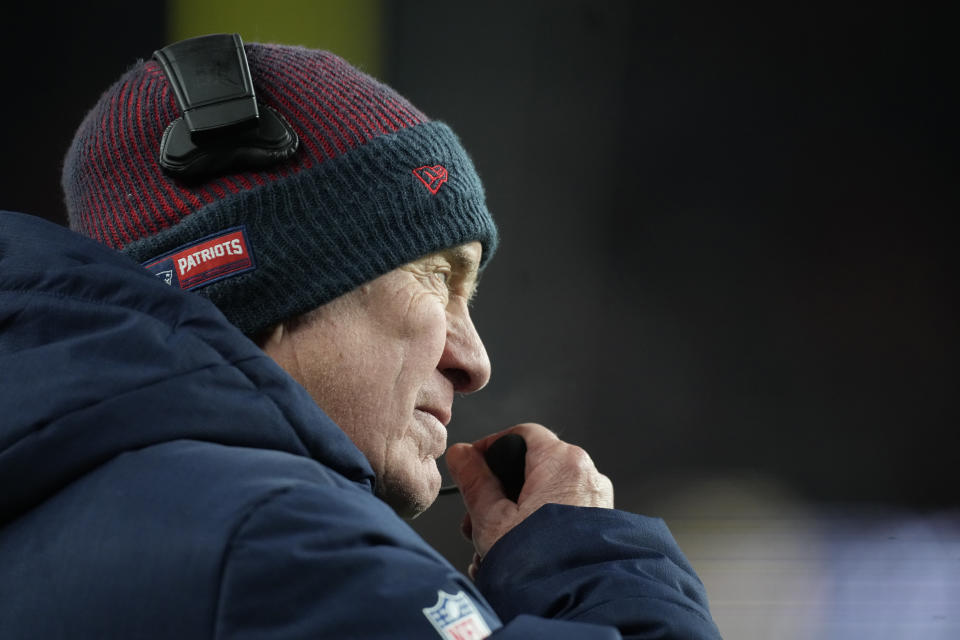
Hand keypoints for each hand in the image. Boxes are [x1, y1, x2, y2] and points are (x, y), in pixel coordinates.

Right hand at [445, 423, 613, 569]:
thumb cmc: (541, 562)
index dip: (492, 446)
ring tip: (493, 548)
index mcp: (561, 462)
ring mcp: (597, 499)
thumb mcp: (492, 519)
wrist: (577, 602)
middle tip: (478, 518)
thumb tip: (462, 455)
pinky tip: (518, 555)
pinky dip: (539, 526)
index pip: (522, 433)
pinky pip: (563, 513)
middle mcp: (586, 474)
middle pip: (532, 468)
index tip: (473, 464)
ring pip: (546, 494)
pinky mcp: (601, 523)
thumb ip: (475, 481)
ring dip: (515, 515)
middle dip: (499, 493)